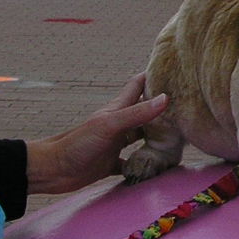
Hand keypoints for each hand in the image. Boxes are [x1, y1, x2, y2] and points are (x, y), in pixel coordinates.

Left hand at [26, 74, 166, 194]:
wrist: (52, 170)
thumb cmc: (77, 143)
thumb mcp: (109, 125)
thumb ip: (137, 113)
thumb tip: (165, 98)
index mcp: (119, 109)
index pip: (138, 85)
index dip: (153, 75)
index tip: (172, 69)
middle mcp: (120, 123)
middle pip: (145, 110)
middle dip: (163, 106)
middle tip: (186, 105)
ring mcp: (116, 142)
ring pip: (142, 134)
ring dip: (157, 134)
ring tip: (179, 134)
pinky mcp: (111, 162)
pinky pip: (133, 160)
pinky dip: (144, 161)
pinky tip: (156, 165)